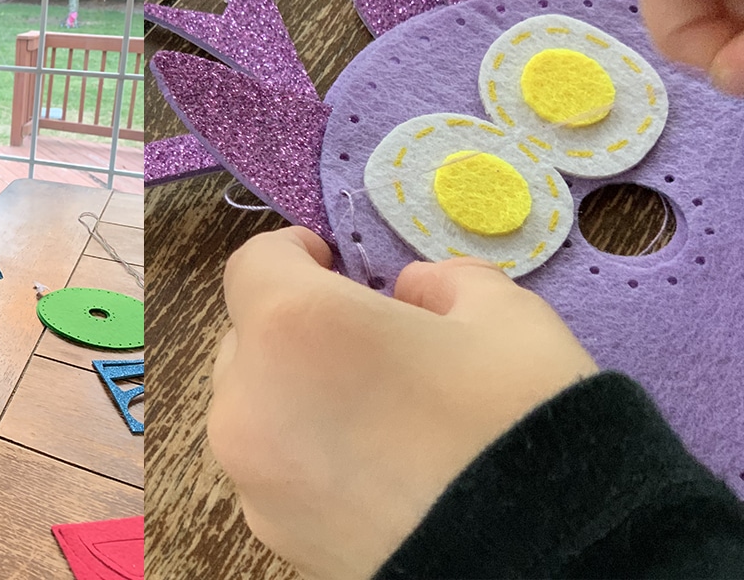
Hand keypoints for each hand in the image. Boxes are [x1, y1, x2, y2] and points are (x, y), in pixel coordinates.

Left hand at [208, 226, 597, 579]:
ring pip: (254, 407)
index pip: (254, 263)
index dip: (293, 254)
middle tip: (369, 340)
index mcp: (295, 326)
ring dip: (296, 392)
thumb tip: (412, 295)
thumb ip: (443, 283)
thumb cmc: (521, 425)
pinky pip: (273, 469)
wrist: (553, 568)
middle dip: (296, 326)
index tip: (332, 262)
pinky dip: (305, 453)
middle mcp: (250, 401)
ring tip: (377, 411)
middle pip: (247, 338)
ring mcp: (254, 479)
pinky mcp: (274, 536)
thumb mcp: (505, 316)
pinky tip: (377, 468)